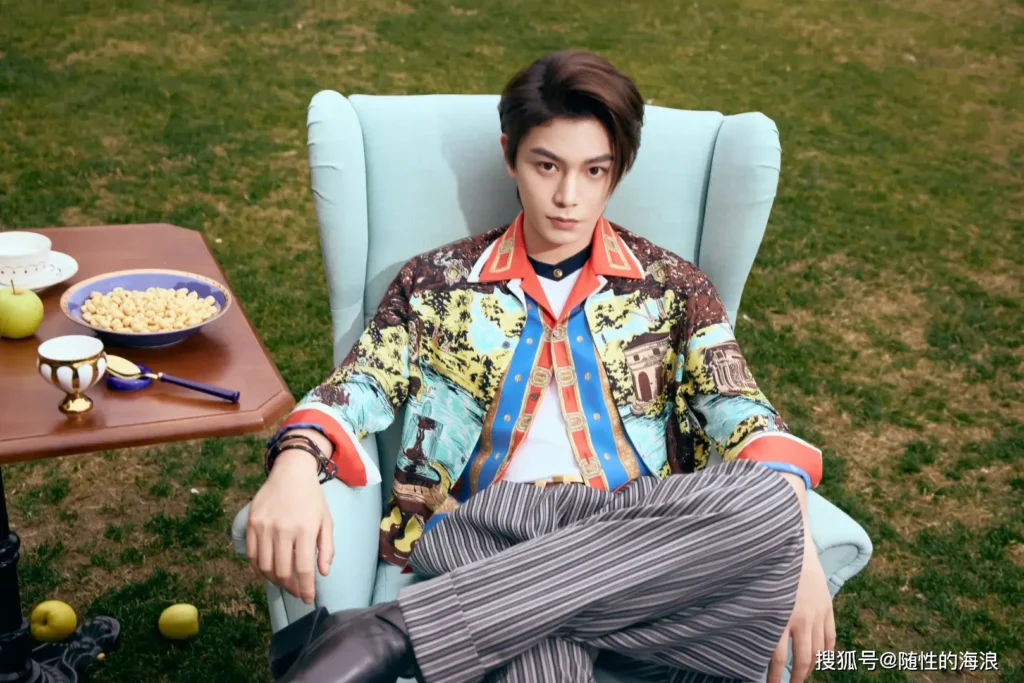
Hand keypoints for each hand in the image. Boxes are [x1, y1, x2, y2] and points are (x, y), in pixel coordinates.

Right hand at [246, 450, 334, 603]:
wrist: (291, 473)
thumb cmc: (312, 499)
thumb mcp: (327, 520)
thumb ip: (327, 548)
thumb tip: (323, 573)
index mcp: (305, 530)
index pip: (303, 568)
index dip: (305, 588)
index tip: (307, 599)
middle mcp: (283, 529)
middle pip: (282, 571)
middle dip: (290, 587)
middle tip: (296, 591)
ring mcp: (264, 527)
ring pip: (265, 566)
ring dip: (274, 580)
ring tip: (283, 582)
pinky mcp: (251, 524)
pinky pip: (251, 555)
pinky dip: (258, 568)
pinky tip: (267, 572)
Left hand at [768, 541, 835, 682]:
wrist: (792, 542)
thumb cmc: (767, 567)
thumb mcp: (757, 592)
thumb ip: (755, 615)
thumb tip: (743, 636)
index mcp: (780, 615)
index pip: (778, 657)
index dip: (775, 676)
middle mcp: (801, 618)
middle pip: (802, 658)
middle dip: (796, 677)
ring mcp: (817, 613)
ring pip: (818, 651)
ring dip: (811, 667)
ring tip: (803, 676)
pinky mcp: (827, 606)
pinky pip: (830, 636)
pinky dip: (827, 651)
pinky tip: (822, 659)